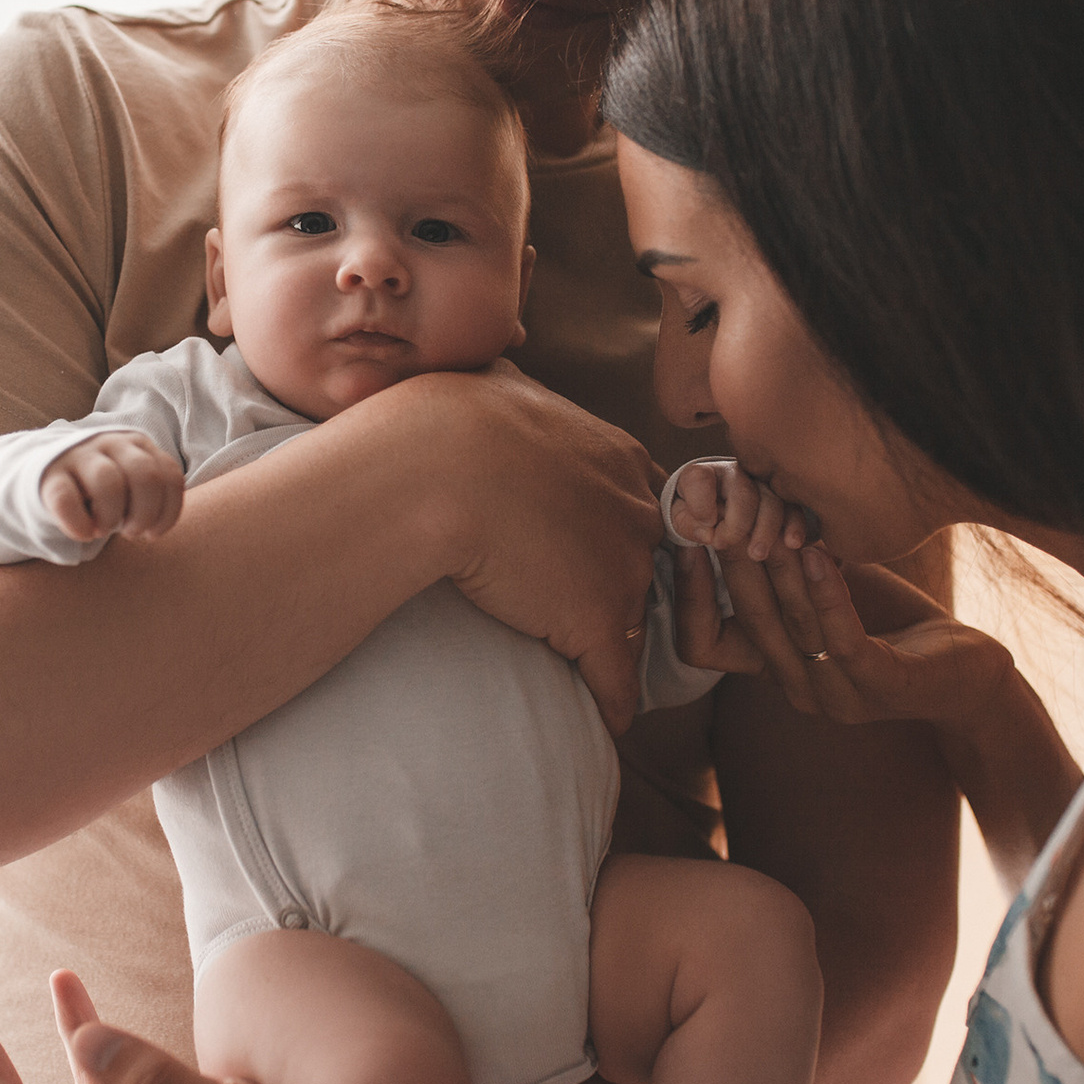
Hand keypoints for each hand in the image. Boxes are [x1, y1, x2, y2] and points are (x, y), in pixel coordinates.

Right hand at [39, 432, 185, 543]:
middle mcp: (112, 443)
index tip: (153, 533)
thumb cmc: (104, 487)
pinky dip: (79, 524)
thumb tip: (154, 527)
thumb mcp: (133, 485)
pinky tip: (84, 533)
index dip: (168, 512)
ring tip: (104, 529)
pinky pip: (66, 499)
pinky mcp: (51, 475)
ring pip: (108, 482)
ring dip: (111, 517)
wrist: (53, 473)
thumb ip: (153, 495)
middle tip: (132, 531)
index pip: (168, 475)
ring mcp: (80, 455)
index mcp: (139, 445)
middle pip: (145, 475)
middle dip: (145, 514)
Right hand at [393, 362, 663, 731]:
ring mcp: (622, 568)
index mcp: (616, 455)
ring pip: (634, 618)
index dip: (610, 528)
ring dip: (616, 644)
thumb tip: (500, 358)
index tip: (583, 546)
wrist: (437, 467)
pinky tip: (610, 725)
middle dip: (624, 584)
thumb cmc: (449, 421)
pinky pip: (616, 677)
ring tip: (601, 671)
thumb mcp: (497, 382)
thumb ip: (514, 384)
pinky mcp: (596, 621)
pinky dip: (613, 704)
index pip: (635, 501)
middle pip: (646, 559)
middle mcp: (635, 509)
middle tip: (592, 606)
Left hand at [664, 457, 808, 558]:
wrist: (714, 512)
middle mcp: (734, 473)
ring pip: (772, 498)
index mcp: (702, 475)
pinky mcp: (783, 497)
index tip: (705, 527)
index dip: (701, 502)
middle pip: (743, 493)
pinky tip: (792, 543)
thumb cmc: (694, 517)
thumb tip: (708, 531)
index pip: (699, 479)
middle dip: (738, 524)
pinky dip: (795, 525)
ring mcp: (761, 482)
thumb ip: (689, 525)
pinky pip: (794, 506)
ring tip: (757, 554)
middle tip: (727, 546)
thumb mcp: (683, 521)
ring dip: (767, 528)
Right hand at [675, 538, 1013, 726]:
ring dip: (780, 570)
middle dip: (731, 563)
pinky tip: (821, 552)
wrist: (970, 671)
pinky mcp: (881, 688)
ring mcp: (838, 695)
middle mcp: (797, 689)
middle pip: (747, 623)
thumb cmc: (896, 621)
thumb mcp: (828, 589)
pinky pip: (842, 639)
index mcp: (776, 669)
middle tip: (721, 514)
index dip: (686, 597)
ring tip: (772, 522)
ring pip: (792, 627)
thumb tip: (740, 501)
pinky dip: (827, 593)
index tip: (684, 539)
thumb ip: (785, 564)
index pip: (701, 647)